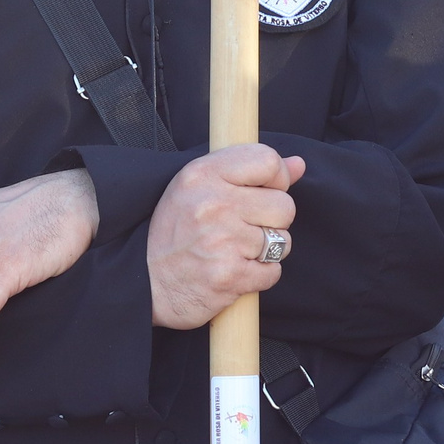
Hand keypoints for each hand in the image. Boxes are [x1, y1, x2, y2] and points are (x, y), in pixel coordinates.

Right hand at [147, 144, 306, 328]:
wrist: (145, 283)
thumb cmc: (175, 232)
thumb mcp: (199, 188)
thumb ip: (250, 171)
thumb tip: (298, 164)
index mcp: (202, 175)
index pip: (268, 161)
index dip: (277, 179)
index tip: (265, 192)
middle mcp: (212, 204)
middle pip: (284, 205)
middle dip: (273, 221)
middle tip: (246, 229)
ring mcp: (221, 241)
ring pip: (283, 241)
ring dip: (266, 251)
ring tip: (236, 251)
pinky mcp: (229, 276)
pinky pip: (273, 272)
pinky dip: (259, 276)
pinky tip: (235, 270)